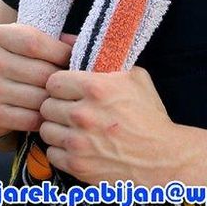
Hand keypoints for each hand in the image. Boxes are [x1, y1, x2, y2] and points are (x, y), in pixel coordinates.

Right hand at [0, 24, 73, 139]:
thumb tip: (82, 44)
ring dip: (54, 101)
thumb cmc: (18, 60)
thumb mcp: (29, 41)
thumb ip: (55, 38)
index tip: (71, 58)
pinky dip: (43, 118)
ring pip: (40, 98)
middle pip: (42, 73)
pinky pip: (31, 119)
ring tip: (60, 98)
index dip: (61, 52)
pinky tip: (46, 113)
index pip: (36, 43)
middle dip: (61, 80)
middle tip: (71, 83)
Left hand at [40, 66, 180, 185]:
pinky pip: (51, 153)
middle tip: (72, 109)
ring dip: (58, 128)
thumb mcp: (134, 76)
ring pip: (45, 129)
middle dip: (58, 106)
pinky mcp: (77, 166)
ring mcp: (78, 142)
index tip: (70, 90)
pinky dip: (61, 149)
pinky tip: (77, 145)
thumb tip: (69, 39)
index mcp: (95, 88)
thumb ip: (103, 58)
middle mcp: (83, 114)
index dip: (61, 85)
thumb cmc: (148, 113)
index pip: (53, 81)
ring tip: (74, 127)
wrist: (161, 157)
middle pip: (46, 105)